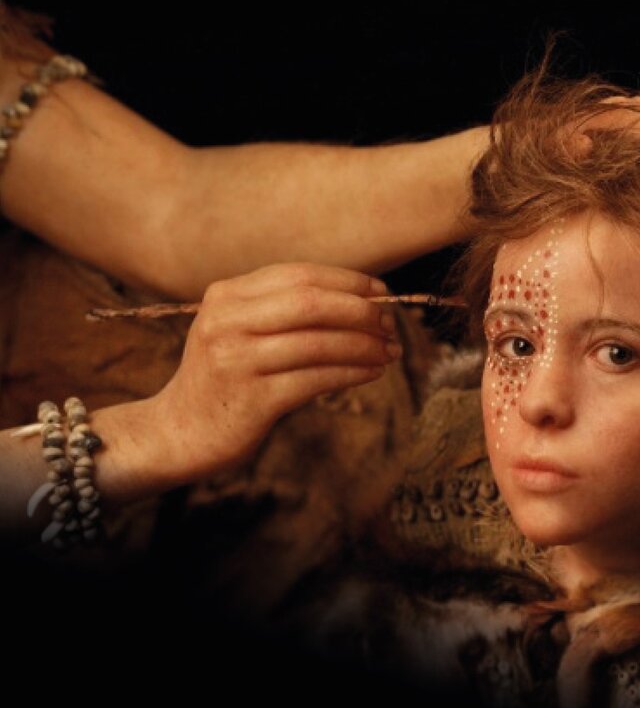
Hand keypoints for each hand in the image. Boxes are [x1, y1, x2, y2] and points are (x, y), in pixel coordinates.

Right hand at [151, 263, 401, 483]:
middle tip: (390, 324)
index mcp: (226, 295)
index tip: (381, 293)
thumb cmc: (227, 377)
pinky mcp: (253, 399)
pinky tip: (372, 372)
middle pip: (311, 302)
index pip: (299, 275)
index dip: (347, 281)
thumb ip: (284, 309)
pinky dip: (352, 372)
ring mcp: (236, 361)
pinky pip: (317, 379)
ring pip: (319, 342)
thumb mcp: (241, 329)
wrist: (180, 432)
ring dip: (364, 345)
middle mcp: (226, 322)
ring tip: (390, 351)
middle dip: (360, 311)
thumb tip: (363, 300)